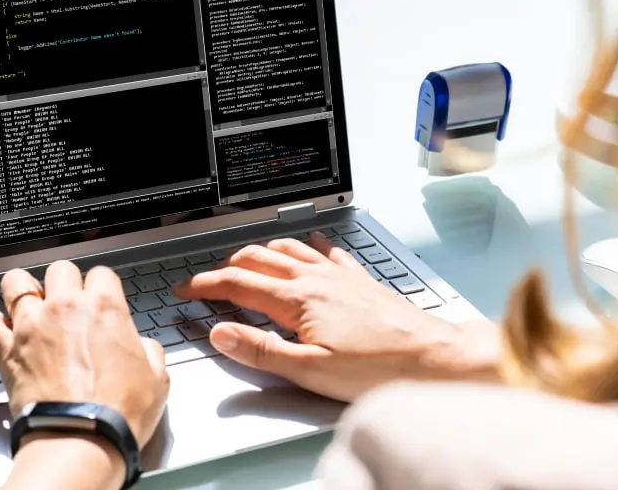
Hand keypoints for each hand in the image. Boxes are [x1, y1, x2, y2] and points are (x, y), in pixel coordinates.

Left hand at [0, 262, 169, 447]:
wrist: (81, 438)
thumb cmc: (117, 413)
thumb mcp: (157, 379)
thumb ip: (149, 351)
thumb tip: (144, 348)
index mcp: (105, 308)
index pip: (102, 273)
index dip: (103, 287)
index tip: (101, 300)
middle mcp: (66, 308)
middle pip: (60, 269)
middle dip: (65, 283)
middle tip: (67, 303)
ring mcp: (32, 326)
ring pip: (16, 282)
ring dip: (21, 289)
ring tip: (27, 303)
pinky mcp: (6, 350)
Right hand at [175, 234, 500, 401]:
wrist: (432, 357)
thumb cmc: (378, 368)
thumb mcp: (309, 370)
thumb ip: (260, 351)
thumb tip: (221, 334)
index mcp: (298, 300)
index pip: (238, 285)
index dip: (205, 286)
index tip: (185, 290)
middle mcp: (317, 279)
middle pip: (258, 259)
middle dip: (225, 266)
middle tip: (206, 280)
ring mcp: (340, 276)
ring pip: (289, 249)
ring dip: (260, 252)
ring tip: (245, 259)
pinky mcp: (360, 280)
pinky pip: (327, 252)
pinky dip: (308, 247)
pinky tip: (312, 247)